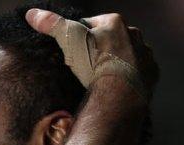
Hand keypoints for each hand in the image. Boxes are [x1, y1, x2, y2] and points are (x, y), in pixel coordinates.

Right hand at [25, 8, 157, 101]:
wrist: (119, 94)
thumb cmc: (94, 63)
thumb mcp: (69, 40)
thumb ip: (53, 25)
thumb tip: (31, 13)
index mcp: (115, 22)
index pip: (94, 23)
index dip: (81, 35)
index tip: (74, 49)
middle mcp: (135, 35)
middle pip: (113, 38)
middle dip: (101, 48)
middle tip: (87, 64)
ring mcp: (145, 55)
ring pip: (128, 54)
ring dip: (117, 62)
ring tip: (102, 76)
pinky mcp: (152, 74)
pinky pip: (139, 72)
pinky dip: (129, 76)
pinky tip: (117, 86)